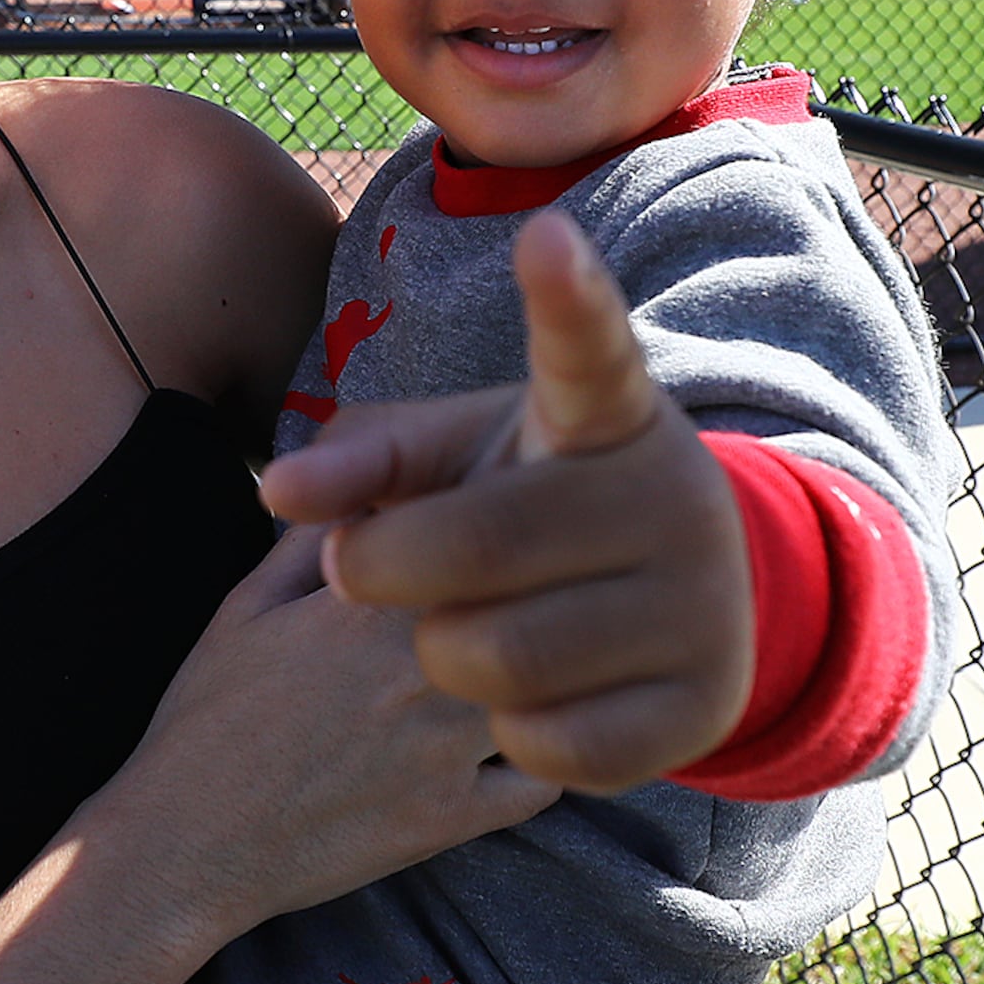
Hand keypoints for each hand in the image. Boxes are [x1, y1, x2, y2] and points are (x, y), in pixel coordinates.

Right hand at [93, 525, 556, 942]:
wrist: (183, 846)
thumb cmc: (205, 722)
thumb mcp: (244, 610)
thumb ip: (315, 542)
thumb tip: (370, 492)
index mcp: (366, 603)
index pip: (474, 537)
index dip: (488, 542)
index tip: (481, 553)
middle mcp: (418, 668)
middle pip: (526, 607)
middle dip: (526, 605)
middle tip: (512, 612)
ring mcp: (443, 748)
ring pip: (550, 688)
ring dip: (540, 683)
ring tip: (514, 683)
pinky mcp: (453, 818)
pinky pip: (543, 779)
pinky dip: (534, 762)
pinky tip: (499, 753)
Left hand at [259, 210, 752, 792]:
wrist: (676, 601)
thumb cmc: (531, 508)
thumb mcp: (460, 459)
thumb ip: (367, 461)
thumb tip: (279, 490)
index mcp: (612, 418)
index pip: (590, 352)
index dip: (568, 300)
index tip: (546, 236)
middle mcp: (675, 500)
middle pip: (477, 548)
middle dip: (386, 570)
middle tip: (362, 572)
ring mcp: (704, 607)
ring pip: (501, 660)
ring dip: (439, 655)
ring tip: (451, 631)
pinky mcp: (703, 708)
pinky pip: (553, 748)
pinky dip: (503, 732)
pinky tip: (515, 696)